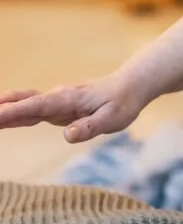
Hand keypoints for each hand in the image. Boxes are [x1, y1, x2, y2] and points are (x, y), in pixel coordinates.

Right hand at [0, 73, 145, 142]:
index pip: (35, 106)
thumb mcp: (112, 119)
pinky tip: (1, 119)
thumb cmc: (121, 103)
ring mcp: (54, 102)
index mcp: (67, 100)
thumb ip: (89, 127)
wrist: (128, 87)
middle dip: (0, 110)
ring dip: (3, 111)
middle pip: (22, 103)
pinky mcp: (55, 109)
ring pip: (23, 105)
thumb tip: (68, 136)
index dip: (13, 112)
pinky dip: (13, 114)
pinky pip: (29, 111)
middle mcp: (56, 98)